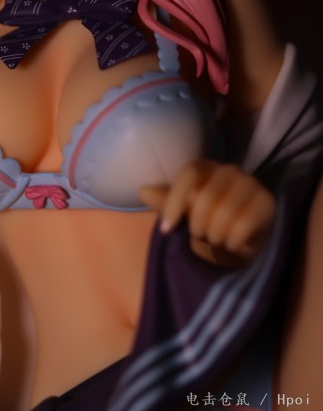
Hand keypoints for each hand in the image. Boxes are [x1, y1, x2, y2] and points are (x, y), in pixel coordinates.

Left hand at [140, 160, 276, 265]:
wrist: (242, 239)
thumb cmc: (208, 222)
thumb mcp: (184, 214)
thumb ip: (166, 202)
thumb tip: (142, 191)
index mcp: (206, 168)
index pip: (189, 174)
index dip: (175, 202)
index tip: (166, 229)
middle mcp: (230, 170)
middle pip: (205, 198)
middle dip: (197, 226)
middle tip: (201, 235)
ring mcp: (251, 184)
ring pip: (225, 214)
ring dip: (215, 236)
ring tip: (217, 238)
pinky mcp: (267, 203)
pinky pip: (243, 227)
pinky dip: (233, 243)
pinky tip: (235, 242)